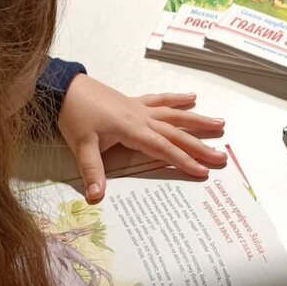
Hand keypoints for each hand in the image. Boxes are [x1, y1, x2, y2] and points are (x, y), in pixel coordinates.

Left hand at [57, 75, 225, 202]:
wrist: (64, 88)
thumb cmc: (74, 115)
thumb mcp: (81, 145)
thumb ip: (92, 171)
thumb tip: (96, 197)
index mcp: (132, 129)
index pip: (164, 148)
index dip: (184, 160)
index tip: (203, 171)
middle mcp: (141, 117)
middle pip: (176, 133)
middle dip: (200, 146)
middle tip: (221, 157)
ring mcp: (139, 108)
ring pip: (174, 114)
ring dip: (197, 120)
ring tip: (220, 124)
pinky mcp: (133, 102)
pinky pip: (161, 100)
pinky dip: (177, 99)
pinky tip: (192, 97)